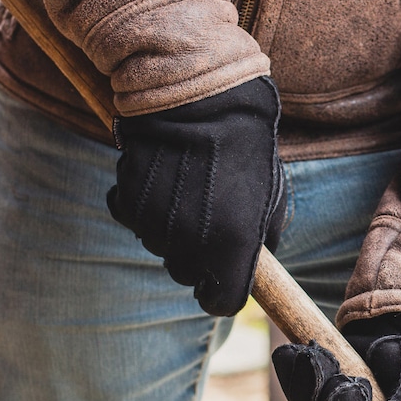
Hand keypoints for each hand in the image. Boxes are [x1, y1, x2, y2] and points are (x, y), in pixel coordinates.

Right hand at [107, 76, 285, 315]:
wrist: (202, 96)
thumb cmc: (247, 147)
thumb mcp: (272, 197)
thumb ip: (264, 241)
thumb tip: (254, 264)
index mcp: (232, 246)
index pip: (220, 303)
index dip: (223, 293)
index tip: (224, 279)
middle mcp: (190, 244)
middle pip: (187, 276)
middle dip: (199, 259)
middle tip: (210, 222)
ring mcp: (154, 225)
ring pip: (161, 249)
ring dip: (173, 233)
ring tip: (189, 192)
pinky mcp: (127, 202)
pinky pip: (137, 222)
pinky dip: (148, 210)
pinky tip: (163, 182)